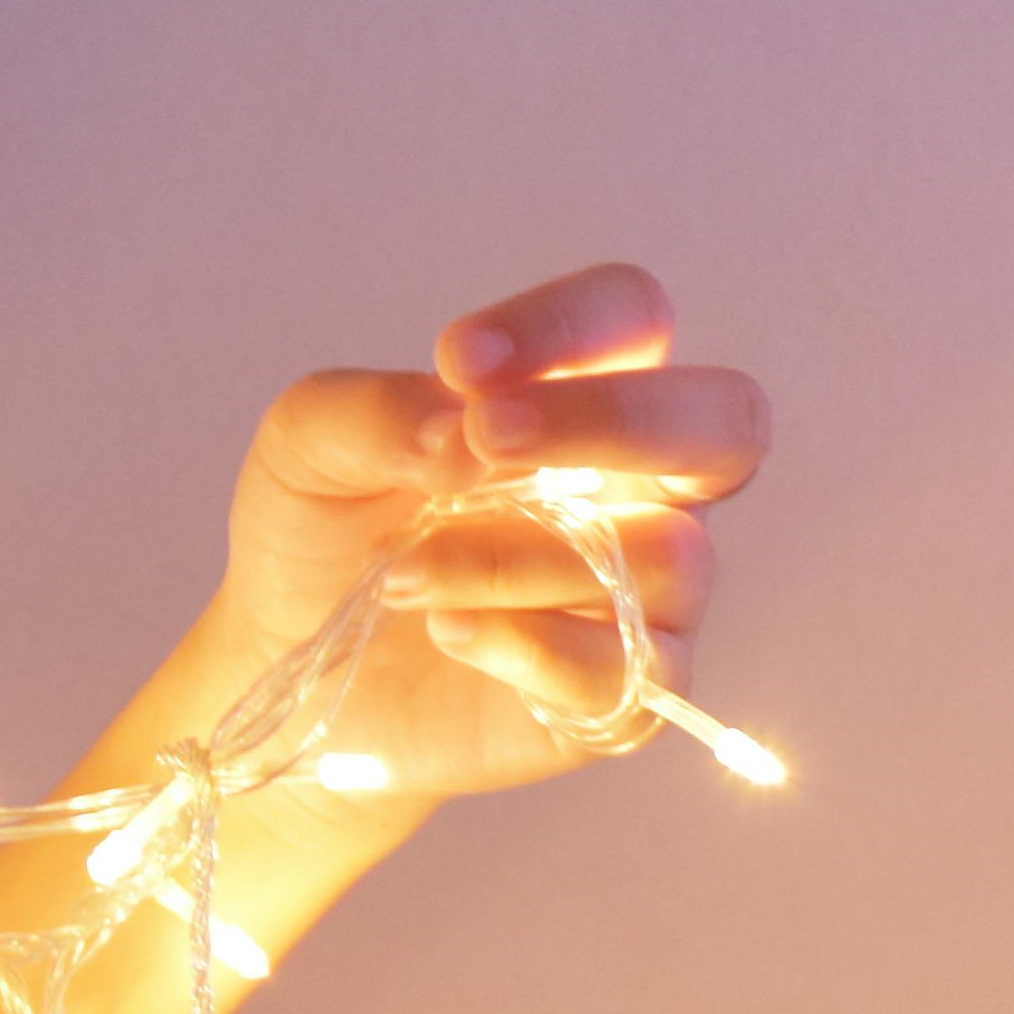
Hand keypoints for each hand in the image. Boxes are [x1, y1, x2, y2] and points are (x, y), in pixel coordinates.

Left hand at [206, 263, 769, 805]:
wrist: (286, 659)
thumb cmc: (322, 528)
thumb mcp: (306, 444)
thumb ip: (375, 412)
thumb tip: (460, 430)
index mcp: (571, 400)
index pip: (632, 317)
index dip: (568, 324)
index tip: (457, 358)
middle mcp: (634, 491)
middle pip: (727, 426)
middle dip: (617, 418)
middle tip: (486, 435)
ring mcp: (640, 597)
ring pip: (662, 557)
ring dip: (513, 556)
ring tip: (401, 575)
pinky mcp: (620, 696)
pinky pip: (622, 667)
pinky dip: (521, 645)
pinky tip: (447, 631)